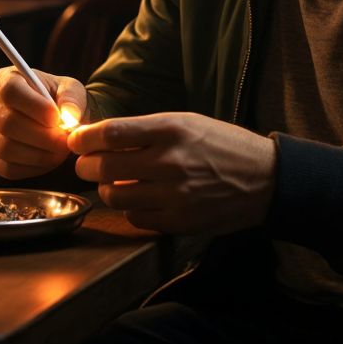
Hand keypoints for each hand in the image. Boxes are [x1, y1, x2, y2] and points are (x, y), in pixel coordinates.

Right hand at [0, 67, 86, 179]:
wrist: (50, 121)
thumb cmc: (57, 100)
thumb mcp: (69, 90)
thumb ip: (71, 98)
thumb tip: (70, 116)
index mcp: (4, 79)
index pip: (11, 91)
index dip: (34, 106)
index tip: (57, 118)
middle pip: (7, 123)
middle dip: (41, 136)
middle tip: (65, 141)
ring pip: (6, 148)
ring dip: (38, 154)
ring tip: (61, 151)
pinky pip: (6, 168)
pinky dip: (32, 168)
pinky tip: (49, 160)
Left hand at [68, 112, 275, 234]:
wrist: (265, 178)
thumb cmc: (223, 145)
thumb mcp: (187, 122)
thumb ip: (146, 130)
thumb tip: (100, 137)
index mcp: (172, 129)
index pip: (111, 133)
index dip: (84, 139)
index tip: (76, 142)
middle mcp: (171, 161)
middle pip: (105, 167)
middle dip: (87, 166)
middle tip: (88, 164)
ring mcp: (175, 194)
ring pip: (115, 196)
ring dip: (107, 189)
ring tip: (115, 183)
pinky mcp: (180, 221)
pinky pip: (135, 218)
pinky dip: (130, 209)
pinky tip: (139, 200)